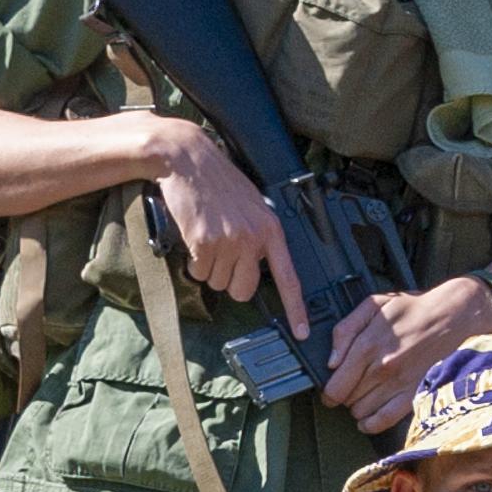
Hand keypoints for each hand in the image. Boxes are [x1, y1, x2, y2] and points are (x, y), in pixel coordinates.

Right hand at [142, 119, 302, 335]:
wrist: (188, 159)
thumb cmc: (220, 182)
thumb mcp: (253, 206)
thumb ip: (259, 236)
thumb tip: (257, 267)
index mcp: (272, 230)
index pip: (289, 278)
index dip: (296, 309)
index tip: (302, 332)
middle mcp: (254, 238)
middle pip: (244, 290)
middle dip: (230, 281)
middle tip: (222, 256)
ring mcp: (229, 241)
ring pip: (218, 282)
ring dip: (209, 267)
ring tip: (207, 236)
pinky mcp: (204, 242)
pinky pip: (199, 272)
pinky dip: (193, 261)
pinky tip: (194, 236)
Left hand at [329, 277, 491, 431]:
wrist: (453, 316)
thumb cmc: (413, 309)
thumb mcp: (373, 305)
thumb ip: (345, 330)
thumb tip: (331, 362)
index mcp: (368, 345)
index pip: (335, 386)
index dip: (327, 392)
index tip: (330, 389)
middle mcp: (382, 369)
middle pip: (347, 400)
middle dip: (343, 395)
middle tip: (351, 386)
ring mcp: (399, 384)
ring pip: (362, 412)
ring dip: (357, 406)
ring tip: (364, 394)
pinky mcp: (414, 394)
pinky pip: (385, 420)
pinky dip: (371, 424)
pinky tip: (367, 419)